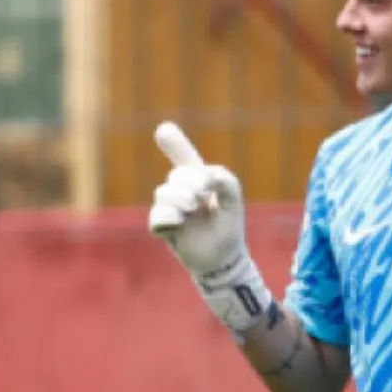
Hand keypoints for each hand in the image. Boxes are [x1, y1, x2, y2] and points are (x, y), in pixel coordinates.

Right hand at [147, 121, 270, 338]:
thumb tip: (205, 174)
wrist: (224, 261)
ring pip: (163, 193)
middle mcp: (182, 193)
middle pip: (175, 176)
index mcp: (199, 182)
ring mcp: (171, 210)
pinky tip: (179, 222)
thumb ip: (225, 180)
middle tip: (202, 197)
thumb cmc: (229, 229)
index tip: (162, 130)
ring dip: (178, 197)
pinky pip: (157, 216)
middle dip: (189, 182)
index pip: (185, 160)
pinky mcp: (164, 228)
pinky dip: (167, 216)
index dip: (174, 144)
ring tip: (191, 209)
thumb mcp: (234, 201)